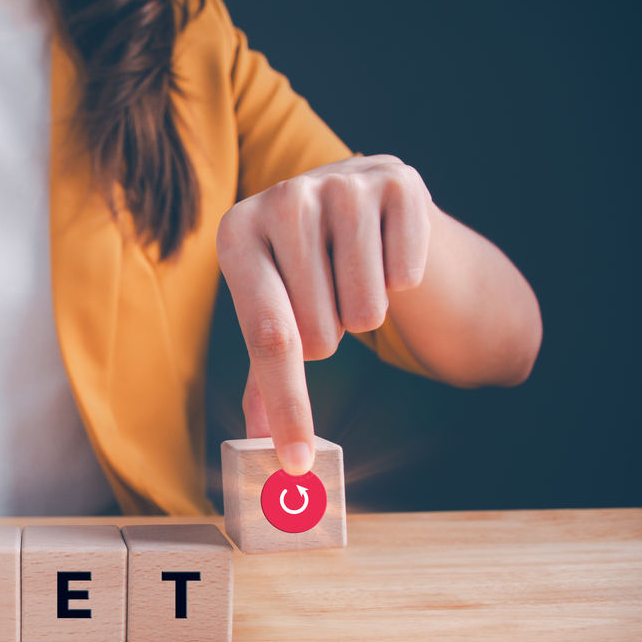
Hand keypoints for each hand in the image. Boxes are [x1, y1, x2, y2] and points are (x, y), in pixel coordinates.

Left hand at [216, 155, 431, 472]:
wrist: (368, 205)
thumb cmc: (309, 274)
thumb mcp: (275, 313)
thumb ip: (264, 381)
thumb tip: (260, 448)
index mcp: (236, 233)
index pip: (267, 337)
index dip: (287, 406)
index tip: (298, 461)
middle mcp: (282, 197)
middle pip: (320, 333)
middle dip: (329, 338)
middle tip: (327, 300)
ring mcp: (341, 182)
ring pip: (366, 312)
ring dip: (365, 312)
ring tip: (353, 275)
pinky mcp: (399, 180)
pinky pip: (405, 277)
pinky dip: (402, 280)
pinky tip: (386, 250)